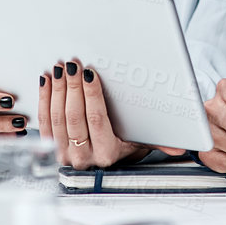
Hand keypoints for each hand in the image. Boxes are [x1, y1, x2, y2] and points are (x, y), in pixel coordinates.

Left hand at [38, 58, 182, 168]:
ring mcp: (65, 154)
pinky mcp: (51, 147)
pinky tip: (48, 81)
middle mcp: (84, 157)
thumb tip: (181, 149)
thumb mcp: (143, 141)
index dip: (91, 94)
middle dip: (72, 86)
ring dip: (57, 89)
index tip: (91, 73)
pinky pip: (44, 121)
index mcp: (107, 154)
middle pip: (74, 116)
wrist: (107, 160)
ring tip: (61, 68)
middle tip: (73, 64)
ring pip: (57, 118)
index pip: (96, 120)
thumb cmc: (126, 142)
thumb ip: (160, 141)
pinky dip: (45, 98)